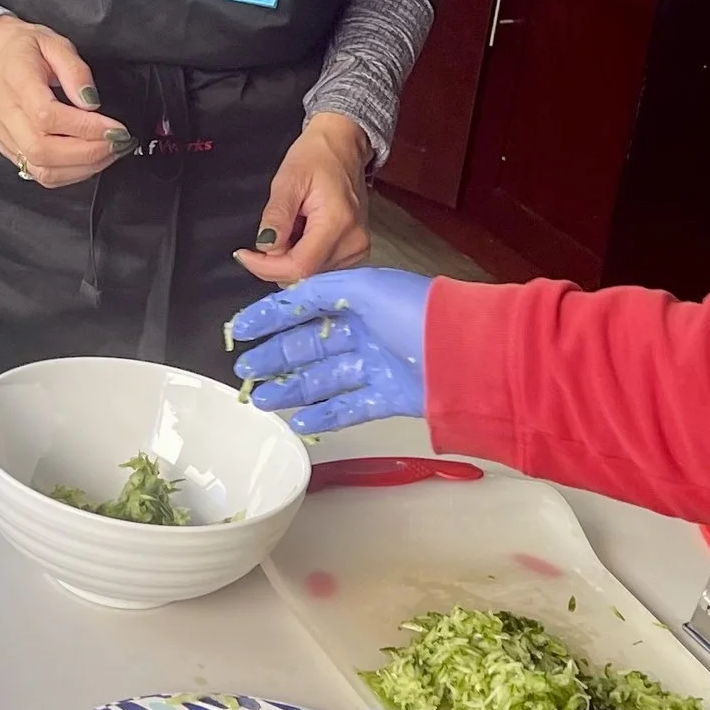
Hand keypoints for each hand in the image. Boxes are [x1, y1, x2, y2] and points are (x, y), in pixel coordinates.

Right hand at [0, 16, 130, 188]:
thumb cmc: (25, 49)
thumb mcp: (55, 43)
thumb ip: (75, 71)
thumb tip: (90, 101)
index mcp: (17, 82)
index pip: (47, 116)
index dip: (85, 127)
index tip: (115, 128)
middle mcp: (7, 114)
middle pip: (42, 150)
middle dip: (88, 153)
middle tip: (118, 143)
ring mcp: (6, 135)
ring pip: (41, 170)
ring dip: (82, 168)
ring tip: (109, 153)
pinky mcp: (10, 150)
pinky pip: (39, 174)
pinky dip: (69, 174)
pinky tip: (89, 160)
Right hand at [226, 265, 433, 433]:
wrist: (470, 356)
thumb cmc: (419, 313)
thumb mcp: (366, 288)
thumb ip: (322, 289)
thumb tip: (287, 295)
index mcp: (359, 299)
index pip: (305, 306)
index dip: (270, 316)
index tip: (239, 330)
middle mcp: (366, 331)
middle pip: (310, 345)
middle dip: (276, 357)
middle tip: (245, 371)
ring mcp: (377, 365)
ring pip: (325, 378)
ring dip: (293, 389)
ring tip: (264, 400)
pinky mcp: (389, 398)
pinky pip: (349, 407)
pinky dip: (324, 416)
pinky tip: (299, 422)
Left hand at [235, 113, 370, 284]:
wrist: (344, 147)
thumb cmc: (316, 156)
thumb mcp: (288, 179)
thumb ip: (277, 215)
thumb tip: (265, 248)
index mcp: (338, 223)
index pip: (298, 266)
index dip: (266, 267)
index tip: (244, 255)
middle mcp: (353, 243)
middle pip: (305, 275)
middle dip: (275, 264)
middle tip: (263, 238)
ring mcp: (357, 250)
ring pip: (311, 276)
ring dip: (288, 261)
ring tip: (288, 229)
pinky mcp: (356, 252)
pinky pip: (321, 269)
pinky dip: (302, 258)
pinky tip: (299, 237)